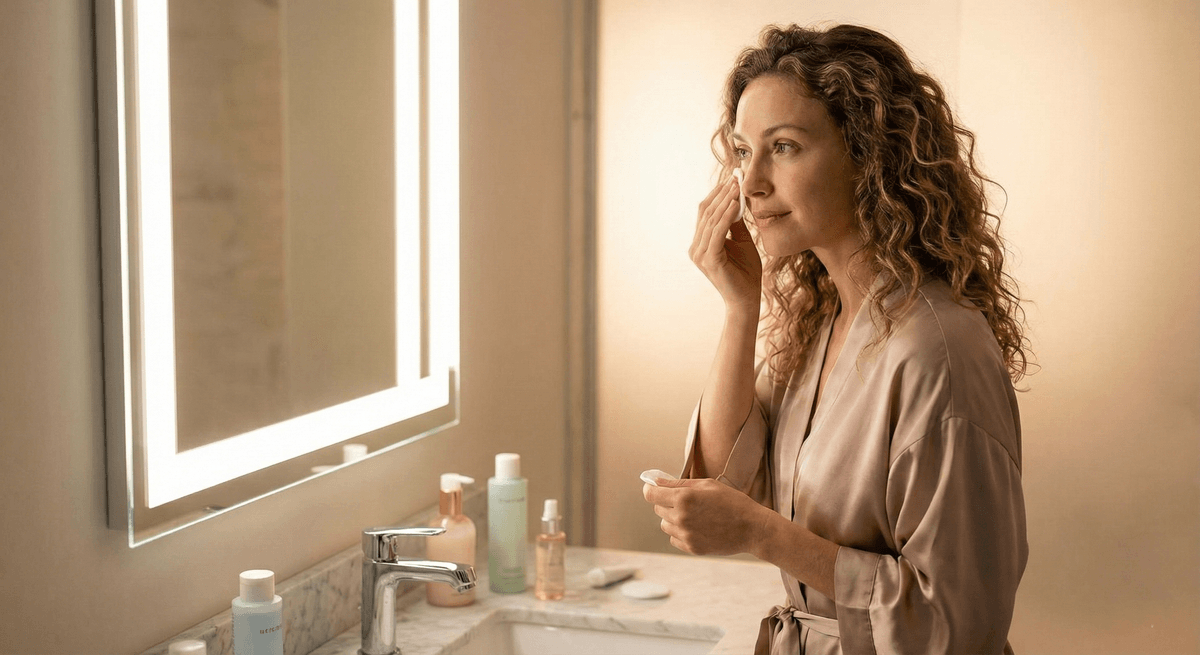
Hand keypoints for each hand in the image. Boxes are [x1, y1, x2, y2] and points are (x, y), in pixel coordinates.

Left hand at [642, 477, 771, 555]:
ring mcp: (686, 535)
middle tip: (688, 501)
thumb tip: (655, 481)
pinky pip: (674, 538)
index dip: (651, 489)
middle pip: (658, 509)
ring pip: (665, 525)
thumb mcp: (707, 485)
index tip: (655, 488)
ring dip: (673, 518)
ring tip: (694, 515)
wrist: (753, 528)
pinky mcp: (691, 548)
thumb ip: (678, 483)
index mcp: (684, 498)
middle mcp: (681, 517)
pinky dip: (681, 533)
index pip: (650, 494)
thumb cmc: (732, 501)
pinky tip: (698, 527)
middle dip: (667, 502)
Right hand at [689, 175, 761, 313]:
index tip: (732, 178)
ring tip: (737, 186)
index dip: (717, 194)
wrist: (747, 299)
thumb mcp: (742, 242)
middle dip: (721, 193)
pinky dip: (726, 216)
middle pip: (705, 212)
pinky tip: (735, 204)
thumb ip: (736, 224)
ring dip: (724, 201)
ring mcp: (700, 254)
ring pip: (710, 220)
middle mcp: (696, 248)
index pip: (705, 212)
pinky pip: (717, 232)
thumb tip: (736, 200)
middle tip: (735, 177)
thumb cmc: (746, 273)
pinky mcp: (709, 260)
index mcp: (701, 243)